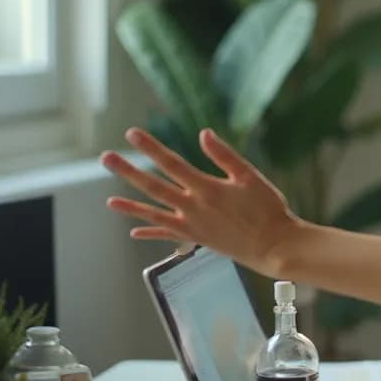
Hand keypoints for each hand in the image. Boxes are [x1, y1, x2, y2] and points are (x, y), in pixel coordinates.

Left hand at [100, 128, 301, 275]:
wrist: (273, 246)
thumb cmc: (268, 209)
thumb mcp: (250, 177)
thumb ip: (225, 155)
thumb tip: (203, 134)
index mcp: (207, 188)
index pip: (171, 163)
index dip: (151, 147)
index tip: (132, 134)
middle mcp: (193, 207)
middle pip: (153, 187)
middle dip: (128, 171)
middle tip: (106, 158)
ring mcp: (191, 225)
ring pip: (153, 214)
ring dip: (130, 207)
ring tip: (109, 202)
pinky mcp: (196, 238)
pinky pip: (167, 235)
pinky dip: (150, 233)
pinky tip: (134, 231)